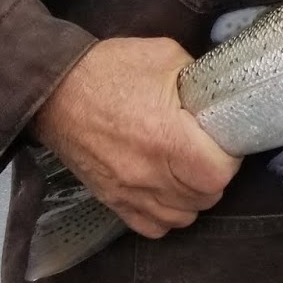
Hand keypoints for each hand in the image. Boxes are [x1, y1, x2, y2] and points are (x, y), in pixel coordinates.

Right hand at [30, 37, 240, 238]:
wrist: (53, 90)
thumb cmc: (108, 70)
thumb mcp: (164, 55)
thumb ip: (197, 78)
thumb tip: (218, 92)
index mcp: (165, 137)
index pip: (218, 174)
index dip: (229, 158)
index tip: (224, 140)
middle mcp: (148, 173)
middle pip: (205, 198)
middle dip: (215, 175)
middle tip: (209, 152)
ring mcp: (128, 191)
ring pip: (181, 217)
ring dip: (193, 197)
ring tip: (190, 171)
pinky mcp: (112, 200)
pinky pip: (152, 227)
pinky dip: (166, 214)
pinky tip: (168, 190)